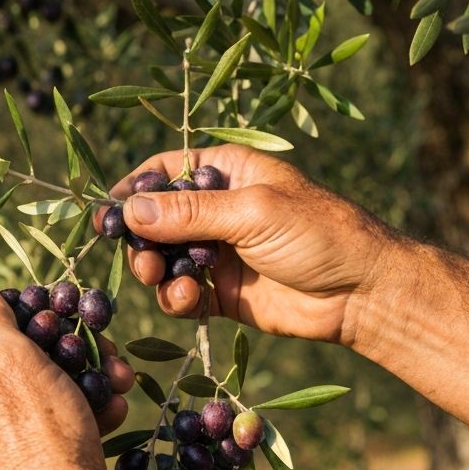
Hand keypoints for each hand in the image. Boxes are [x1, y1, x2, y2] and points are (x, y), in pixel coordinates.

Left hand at [0, 284, 133, 469]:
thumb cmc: (37, 434)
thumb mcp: (9, 359)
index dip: (21, 325)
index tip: (58, 320)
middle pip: (15, 382)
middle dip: (64, 362)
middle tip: (102, 354)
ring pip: (40, 418)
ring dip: (81, 394)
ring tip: (117, 388)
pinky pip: (52, 454)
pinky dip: (81, 432)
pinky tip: (110, 422)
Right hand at [96, 144, 397, 346]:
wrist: (361, 294)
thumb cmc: (317, 234)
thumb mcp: (252, 212)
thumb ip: (189, 212)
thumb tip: (128, 210)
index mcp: (226, 171)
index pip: (165, 170)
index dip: (134, 188)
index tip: (107, 212)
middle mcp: (217, 209)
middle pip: (155, 219)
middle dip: (141, 239)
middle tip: (144, 259)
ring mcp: (217, 251)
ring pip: (163, 258)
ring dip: (155, 270)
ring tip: (163, 280)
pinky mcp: (219, 292)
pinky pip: (180, 293)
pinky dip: (175, 297)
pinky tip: (187, 299)